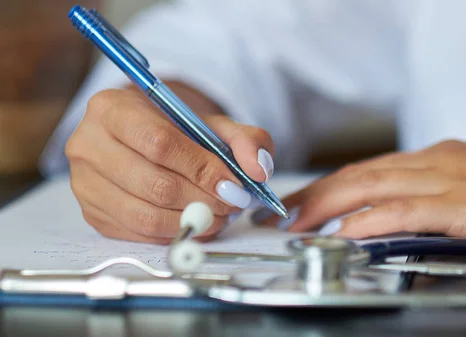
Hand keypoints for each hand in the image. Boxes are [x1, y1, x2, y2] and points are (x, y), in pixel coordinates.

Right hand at [66, 84, 274, 243]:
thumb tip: (259, 169)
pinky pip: (139, 234)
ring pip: (145, 216)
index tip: (234, 184)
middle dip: (203, 200)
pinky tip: (196, 221)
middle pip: (154, 184)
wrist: (141, 138)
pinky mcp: (93, 213)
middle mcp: (88, 144)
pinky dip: (175, 232)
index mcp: (111, 109)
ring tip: (219, 215)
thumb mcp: (212, 124)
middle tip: (232, 204)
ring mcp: (85, 183)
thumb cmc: (175, 129)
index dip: (202, 169)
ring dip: (192, 221)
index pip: (159, 143)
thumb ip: (244, 139)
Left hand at [254, 140, 465, 248]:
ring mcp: (454, 182)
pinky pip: (411, 212)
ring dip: (331, 205)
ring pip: (376, 188)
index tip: (302, 201)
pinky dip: (374, 219)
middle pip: (361, 175)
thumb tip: (399, 213)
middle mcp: (438, 164)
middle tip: (284, 214)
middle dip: (317, 194)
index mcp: (438, 159)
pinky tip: (349, 229)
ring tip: (299, 223)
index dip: (330, 185)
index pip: (369, 169)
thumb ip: (436, 196)